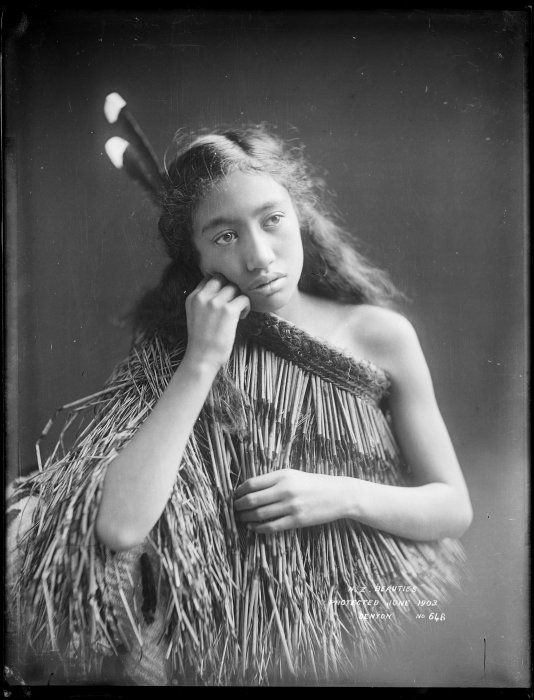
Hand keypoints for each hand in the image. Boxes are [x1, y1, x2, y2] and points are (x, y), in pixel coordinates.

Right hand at [184, 274, 250, 370]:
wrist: (201, 358)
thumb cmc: (201, 341)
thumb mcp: (195, 316)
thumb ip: (204, 302)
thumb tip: (222, 292)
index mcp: (193, 297)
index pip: (209, 278)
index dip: (220, 285)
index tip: (225, 296)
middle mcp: (203, 297)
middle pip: (222, 278)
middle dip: (230, 288)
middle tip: (233, 301)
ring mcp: (215, 302)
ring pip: (234, 287)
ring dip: (239, 297)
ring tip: (238, 311)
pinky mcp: (228, 310)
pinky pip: (244, 298)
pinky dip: (246, 307)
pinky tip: (242, 317)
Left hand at [233, 469, 348, 532]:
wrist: (338, 495)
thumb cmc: (313, 483)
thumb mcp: (293, 475)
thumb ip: (273, 480)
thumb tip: (249, 488)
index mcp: (283, 475)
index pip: (252, 483)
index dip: (239, 491)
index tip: (234, 495)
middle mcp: (285, 490)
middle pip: (252, 500)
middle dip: (239, 506)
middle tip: (234, 508)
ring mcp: (291, 506)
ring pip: (260, 514)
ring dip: (246, 518)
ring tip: (241, 518)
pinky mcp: (297, 521)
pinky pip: (272, 526)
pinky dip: (259, 528)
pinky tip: (253, 528)